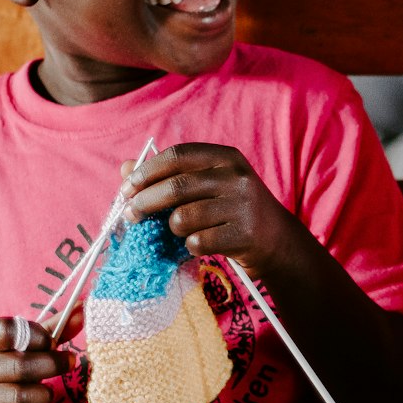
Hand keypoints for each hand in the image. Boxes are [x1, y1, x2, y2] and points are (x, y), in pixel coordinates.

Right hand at [0, 316, 71, 402]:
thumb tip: (81, 311)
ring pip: (18, 397)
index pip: (5, 330)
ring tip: (48, 393)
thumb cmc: (2, 370)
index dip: (35, 334)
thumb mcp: (19, 348)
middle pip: (18, 365)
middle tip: (68, 363)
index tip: (51, 342)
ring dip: (43, 394)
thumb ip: (49, 331)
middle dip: (51, 365)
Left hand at [120, 143, 302, 277]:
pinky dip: (190, 246)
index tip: (127, 188)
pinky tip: (199, 244)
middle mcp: (236, 177)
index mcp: (226, 157)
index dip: (147, 171)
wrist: (277, 241)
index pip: (177, 155)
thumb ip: (169, 174)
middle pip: (176, 187)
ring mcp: (243, 206)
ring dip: (172, 228)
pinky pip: (197, 242)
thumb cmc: (233, 209)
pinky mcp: (244, 235)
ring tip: (180, 231)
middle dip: (145, 202)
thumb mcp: (208, 185)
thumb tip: (124, 168)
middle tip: (130, 215)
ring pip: (183, 218)